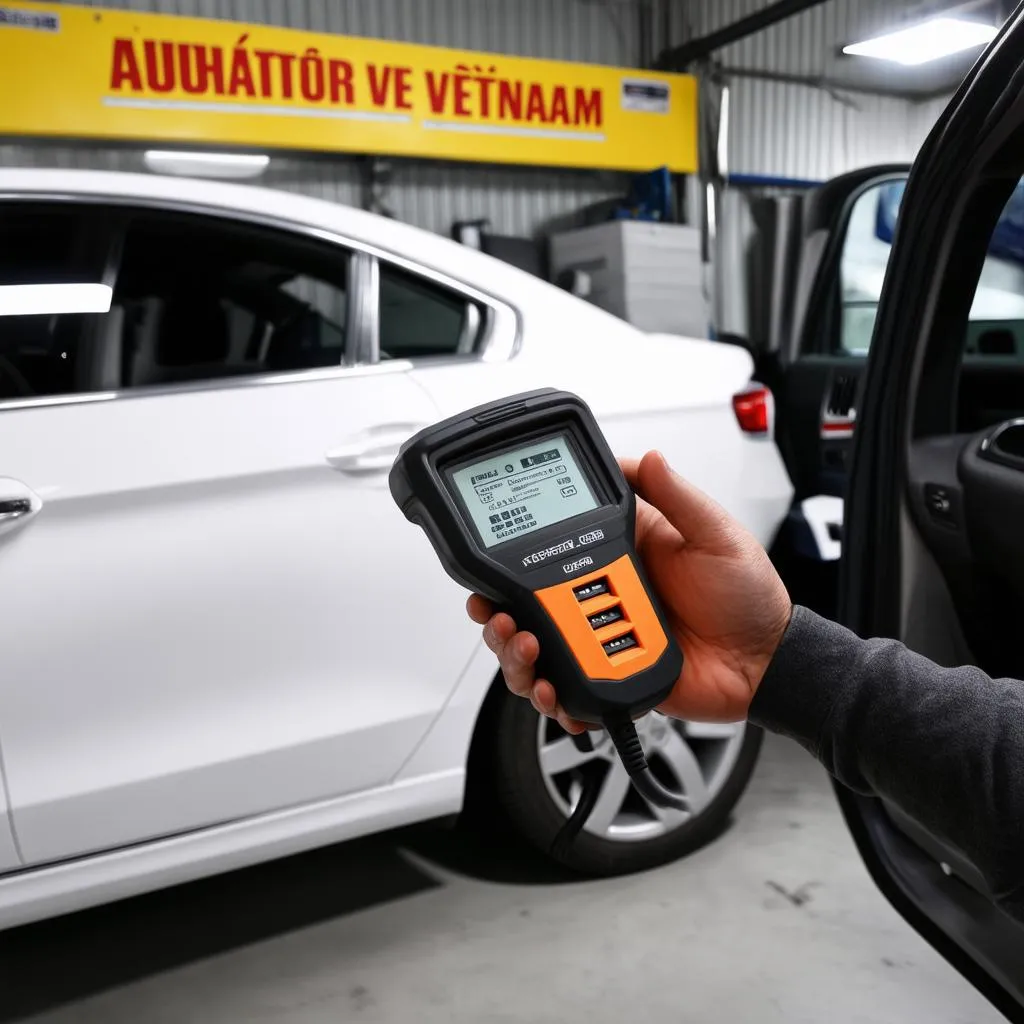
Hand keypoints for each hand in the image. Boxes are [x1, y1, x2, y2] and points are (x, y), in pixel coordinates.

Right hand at [468, 451, 791, 732]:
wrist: (765, 663)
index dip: (518, 549)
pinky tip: (553, 692)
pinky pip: (566, 689)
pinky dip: (550, 696)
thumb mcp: (717, 535)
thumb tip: (646, 458)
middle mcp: (602, 594)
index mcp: (623, 552)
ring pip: (537, 649)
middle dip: (500, 612)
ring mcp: (601, 638)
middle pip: (529, 603)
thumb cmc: (748, 597)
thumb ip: (677, 497)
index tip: (498, 552)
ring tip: (528, 650)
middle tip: (500, 614)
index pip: (554, 543)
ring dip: (517, 655)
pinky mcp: (608, 676)